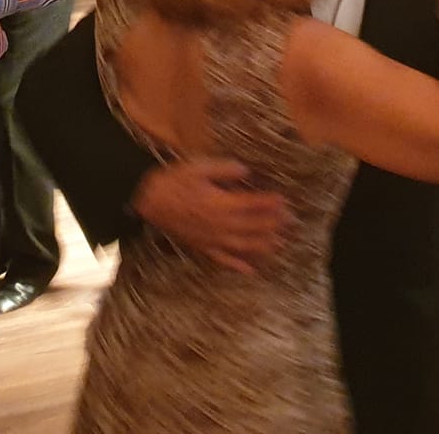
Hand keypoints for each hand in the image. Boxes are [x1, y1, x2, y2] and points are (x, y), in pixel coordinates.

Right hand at [131, 159, 285, 273]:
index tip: (286, 202)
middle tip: (292, 223)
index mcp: (219, 204)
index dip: (269, 204)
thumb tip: (246, 171)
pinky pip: (222, 260)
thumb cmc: (172, 181)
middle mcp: (218, 225)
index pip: (251, 205)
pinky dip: (237, 266)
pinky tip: (251, 271)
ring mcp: (210, 240)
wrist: (146, 201)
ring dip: (263, 246)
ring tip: (281, 244)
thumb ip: (224, 170)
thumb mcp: (197, 167)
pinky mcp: (201, 248)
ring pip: (242, 246)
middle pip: (251, 227)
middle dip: (273, 225)